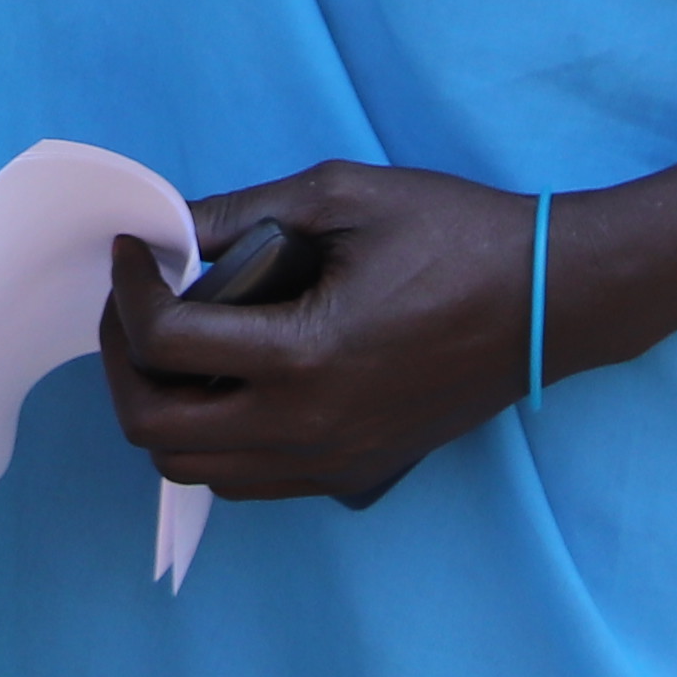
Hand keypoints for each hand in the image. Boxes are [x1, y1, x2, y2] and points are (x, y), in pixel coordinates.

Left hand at [94, 162, 537, 504]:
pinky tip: (229, 379)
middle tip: (136, 301)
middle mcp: (310, 428)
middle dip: (125, 360)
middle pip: (156, 430)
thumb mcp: (339, 196)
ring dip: (163, 408)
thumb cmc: (454, 234)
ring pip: (194, 470)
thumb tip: (166, 229)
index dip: (129, 289)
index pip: (166, 344)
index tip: (135, 249)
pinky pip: (248, 480)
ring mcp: (333, 463)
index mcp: (305, 356)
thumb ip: (240, 215)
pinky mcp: (355, 474)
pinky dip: (213, 438)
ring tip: (175, 341)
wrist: (551, 301)